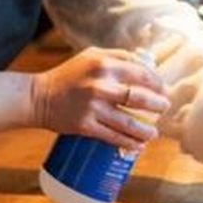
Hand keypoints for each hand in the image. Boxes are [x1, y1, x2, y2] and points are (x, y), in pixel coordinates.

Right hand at [30, 47, 169, 149]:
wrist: (38, 97)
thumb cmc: (68, 75)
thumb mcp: (91, 55)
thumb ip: (117, 56)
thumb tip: (145, 62)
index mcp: (104, 64)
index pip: (140, 72)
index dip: (156, 82)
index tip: (163, 89)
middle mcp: (100, 85)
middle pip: (139, 98)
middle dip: (157, 105)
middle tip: (164, 108)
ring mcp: (93, 107)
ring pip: (128, 122)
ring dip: (146, 130)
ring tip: (154, 133)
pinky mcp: (85, 126)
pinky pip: (113, 137)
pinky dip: (129, 143)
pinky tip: (138, 146)